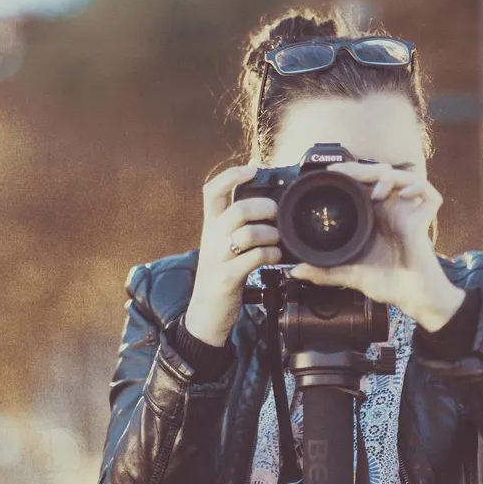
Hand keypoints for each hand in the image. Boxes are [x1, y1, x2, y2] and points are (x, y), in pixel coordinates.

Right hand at [184, 164, 281, 346]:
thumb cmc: (222, 275)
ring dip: (270, 235)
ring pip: (246, 234)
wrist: (205, 313)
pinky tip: (275, 258)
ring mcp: (218, 258)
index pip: (212, 190)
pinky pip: (253, 259)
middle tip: (276, 214)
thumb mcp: (223, 246)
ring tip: (277, 241)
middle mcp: (211, 238)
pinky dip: (270, 255)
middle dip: (263, 208)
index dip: (232, 175)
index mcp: (210, 226)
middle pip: (237, 209)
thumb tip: (269, 207)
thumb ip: (238, 226)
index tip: (253, 170)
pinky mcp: (226, 278)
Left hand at [288, 161, 464, 330]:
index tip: (331, 172)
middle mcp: (390, 210)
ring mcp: (408, 212)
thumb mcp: (350, 274)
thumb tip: (295, 271)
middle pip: (380, 175)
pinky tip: (405, 194)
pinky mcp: (424, 219)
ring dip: (388, 177)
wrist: (411, 297)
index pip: (362, 185)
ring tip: (377, 191)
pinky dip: (418, 186)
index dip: (350, 173)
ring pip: (403, 177)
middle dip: (363, 169)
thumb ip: (324, 272)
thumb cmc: (387, 284)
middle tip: (345, 172)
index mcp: (373, 217)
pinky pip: (428, 193)